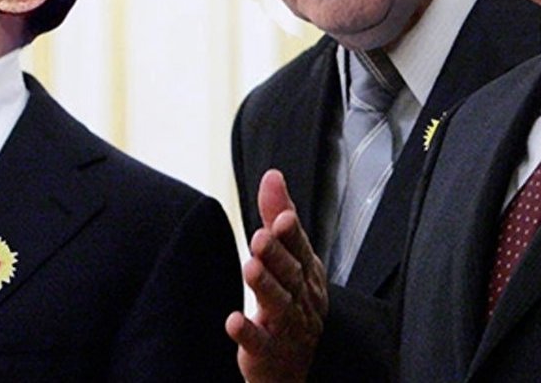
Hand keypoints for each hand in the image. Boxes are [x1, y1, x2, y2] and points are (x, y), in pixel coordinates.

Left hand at [226, 169, 328, 381]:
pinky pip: (260, 343)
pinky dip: (248, 332)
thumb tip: (273, 176)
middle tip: (261, 237)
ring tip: (251, 267)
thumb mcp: (288, 257)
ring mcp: (287, 327)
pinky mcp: (269, 353)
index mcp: (306, 272)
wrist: (292, 364)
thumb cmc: (293, 303)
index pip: (300, 248)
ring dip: (265, 285)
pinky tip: (234, 320)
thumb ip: (277, 215)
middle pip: (290, 274)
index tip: (281, 218)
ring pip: (279, 305)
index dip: (292, 234)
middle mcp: (300, 298)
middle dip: (277, 255)